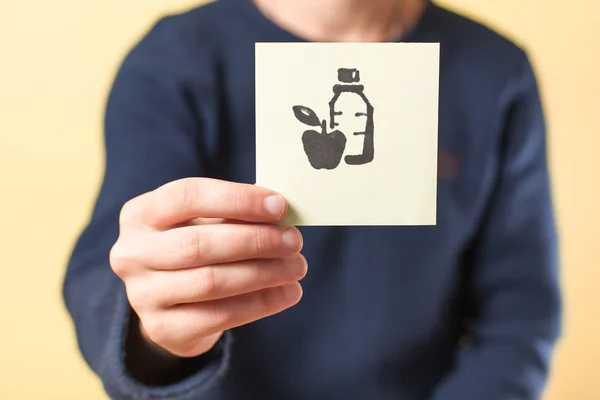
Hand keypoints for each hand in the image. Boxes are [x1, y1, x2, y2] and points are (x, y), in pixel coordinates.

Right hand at [110, 178, 305, 357]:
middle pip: (200, 244)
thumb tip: (280, 212)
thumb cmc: (193, 247)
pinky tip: (288, 293)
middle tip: (294, 241)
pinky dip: (261, 303)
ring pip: (212, 282)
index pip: (188, 196)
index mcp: (141, 214)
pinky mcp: (163, 328)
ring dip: (264, 273)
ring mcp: (143, 295)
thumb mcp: (203, 222)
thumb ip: (234, 214)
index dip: (237, 199)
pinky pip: (220, 316)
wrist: (168, 302)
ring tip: (297, 267)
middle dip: (256, 241)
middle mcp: (132, 253)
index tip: (279, 206)